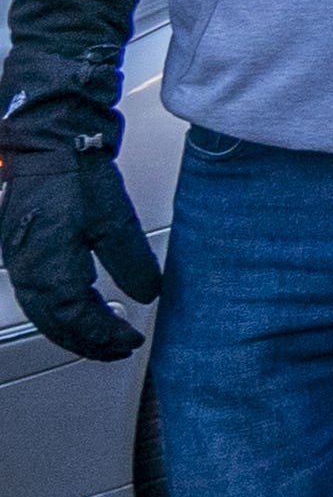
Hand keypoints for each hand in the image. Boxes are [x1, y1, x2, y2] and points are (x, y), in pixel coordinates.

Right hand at [0, 113, 158, 362]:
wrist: (49, 146)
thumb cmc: (77, 177)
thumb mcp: (116, 221)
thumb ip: (132, 263)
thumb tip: (147, 295)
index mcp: (50, 268)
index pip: (78, 320)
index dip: (105, 336)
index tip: (130, 342)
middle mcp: (28, 272)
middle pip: (56, 324)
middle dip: (87, 342)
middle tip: (117, 350)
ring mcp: (20, 263)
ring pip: (43, 313)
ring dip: (71, 331)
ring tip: (101, 338)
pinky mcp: (21, 252)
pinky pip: (36, 296)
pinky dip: (57, 312)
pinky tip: (76, 311)